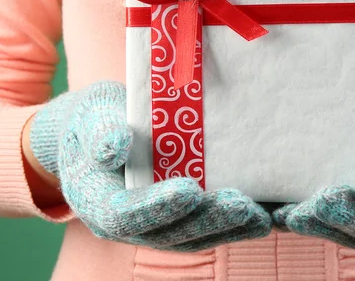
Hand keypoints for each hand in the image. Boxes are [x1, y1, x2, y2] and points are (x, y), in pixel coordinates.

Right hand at [29, 81, 270, 251]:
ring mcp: (153, 226)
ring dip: (228, 229)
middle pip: (167, 234)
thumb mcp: (92, 116)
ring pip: (192, 238)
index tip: (190, 190)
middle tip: (241, 205)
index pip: (124, 215)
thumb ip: (100, 132)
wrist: (102, 134)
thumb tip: (116, 146)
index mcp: (97, 202)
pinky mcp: (177, 220)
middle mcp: (127, 225)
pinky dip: (233, 226)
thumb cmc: (96, 121)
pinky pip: (205, 229)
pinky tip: (263, 215)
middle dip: (207, 220)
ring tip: (259, 215)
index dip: (157, 206)